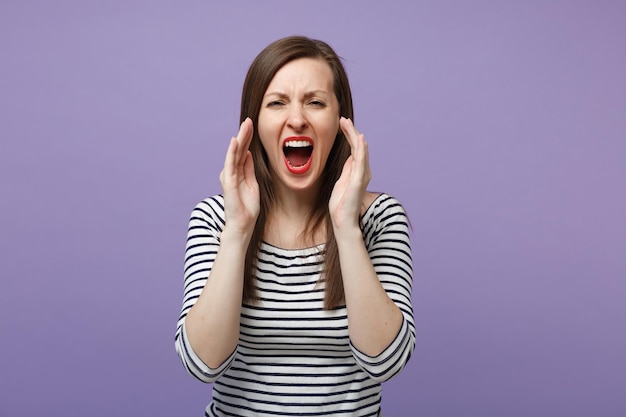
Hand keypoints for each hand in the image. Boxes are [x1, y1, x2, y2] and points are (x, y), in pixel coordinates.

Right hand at [219, 118, 259, 237]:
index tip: (252, 125)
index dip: (247, 138)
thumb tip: (248, 153)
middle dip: (244, 134)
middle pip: (238, 150)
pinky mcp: (228, 183)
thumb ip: (248, 169)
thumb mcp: (252, 184)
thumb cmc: (247, 208)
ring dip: (239, 139)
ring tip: (244, 126)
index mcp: (238, 172)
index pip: (243, 152)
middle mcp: (231, 172)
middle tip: (249, 120)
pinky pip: (230, 164)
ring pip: (234, 154)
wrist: (243, 225)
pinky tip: (235, 141)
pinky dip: (232, 152)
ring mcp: (229, 177)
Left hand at [329, 117, 370, 231]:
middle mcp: (362, 171)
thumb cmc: (341, 204)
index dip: (349, 136)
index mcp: (357, 171)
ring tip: (347, 123)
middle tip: (343, 119)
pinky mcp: (359, 180)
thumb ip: (347, 170)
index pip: (354, 149)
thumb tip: (350, 157)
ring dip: (354, 135)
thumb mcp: (341, 181)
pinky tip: (359, 138)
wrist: (343, 220)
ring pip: (360, 150)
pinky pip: (361, 160)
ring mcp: (362, 175)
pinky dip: (361, 148)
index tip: (341, 124)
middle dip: (351, 131)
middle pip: (358, 146)